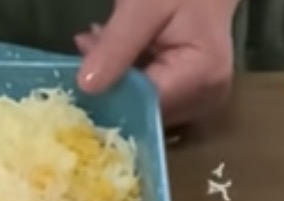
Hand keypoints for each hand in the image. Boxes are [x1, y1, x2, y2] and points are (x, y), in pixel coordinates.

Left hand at [75, 0, 239, 126]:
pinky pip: (149, 95)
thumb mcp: (144, 5)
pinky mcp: (190, 94)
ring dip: (115, 77)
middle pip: (143, 108)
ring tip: (98, 41)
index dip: (109, 94)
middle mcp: (205, 97)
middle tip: (87, 47)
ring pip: (141, 103)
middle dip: (110, 83)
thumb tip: (85, 87)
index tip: (78, 72)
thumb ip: (116, 45)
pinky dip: (127, 75)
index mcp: (202, 77)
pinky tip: (114, 49)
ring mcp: (199, 98)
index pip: (144, 105)